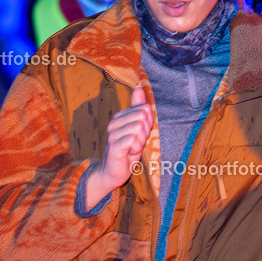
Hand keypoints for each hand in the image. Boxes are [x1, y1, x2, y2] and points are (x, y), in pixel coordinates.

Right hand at [85, 84, 153, 208]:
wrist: (113, 172)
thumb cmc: (127, 151)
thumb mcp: (136, 129)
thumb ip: (137, 109)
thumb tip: (139, 88)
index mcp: (120, 116)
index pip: (144, 109)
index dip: (148, 123)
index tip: (141, 135)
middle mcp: (114, 122)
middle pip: (143, 117)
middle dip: (145, 132)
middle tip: (137, 142)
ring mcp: (112, 134)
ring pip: (139, 128)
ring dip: (140, 142)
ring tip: (132, 148)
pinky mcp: (114, 145)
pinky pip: (133, 140)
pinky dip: (136, 149)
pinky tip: (129, 153)